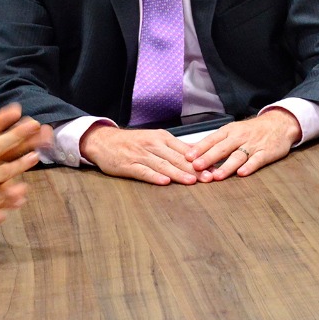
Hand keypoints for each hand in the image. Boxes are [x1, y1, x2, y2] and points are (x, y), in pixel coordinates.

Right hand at [80, 124, 198, 185]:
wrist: (104, 141)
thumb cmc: (133, 142)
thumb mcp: (155, 139)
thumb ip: (175, 147)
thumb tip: (197, 154)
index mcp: (162, 138)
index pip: (185, 150)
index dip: (201, 160)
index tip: (214, 169)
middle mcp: (153, 145)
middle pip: (177, 158)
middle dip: (194, 169)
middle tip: (209, 178)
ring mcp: (140, 155)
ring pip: (163, 164)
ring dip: (178, 173)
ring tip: (192, 181)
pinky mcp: (128, 165)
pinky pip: (143, 171)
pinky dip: (154, 176)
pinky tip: (164, 182)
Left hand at [185, 108, 300, 180]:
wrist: (279, 124)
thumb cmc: (250, 130)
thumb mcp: (232, 131)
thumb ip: (213, 141)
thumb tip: (190, 149)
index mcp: (229, 131)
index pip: (212, 139)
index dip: (199, 148)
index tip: (187, 157)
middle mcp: (239, 137)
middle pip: (222, 148)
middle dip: (208, 158)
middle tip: (196, 166)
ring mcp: (253, 145)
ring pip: (237, 156)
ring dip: (226, 166)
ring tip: (216, 176)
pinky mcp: (266, 153)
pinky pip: (256, 160)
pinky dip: (249, 167)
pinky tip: (241, 174)